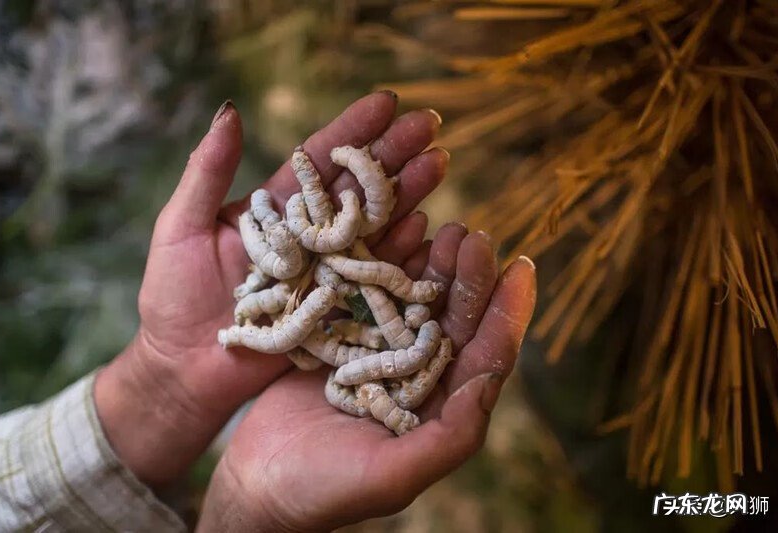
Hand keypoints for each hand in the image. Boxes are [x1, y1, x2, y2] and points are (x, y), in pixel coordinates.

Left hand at [94, 92, 447, 486]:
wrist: (183, 367)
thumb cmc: (172, 296)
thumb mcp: (180, 226)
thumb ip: (206, 171)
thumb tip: (230, 109)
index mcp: (278, 208)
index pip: (321, 160)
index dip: (354, 130)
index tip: (388, 101)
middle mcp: (309, 235)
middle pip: (357, 188)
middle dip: (393, 155)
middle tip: (431, 126)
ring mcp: (327, 271)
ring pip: (373, 226)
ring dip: (407, 194)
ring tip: (437, 163)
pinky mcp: (337, 308)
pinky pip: (373, 277)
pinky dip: (399, 252)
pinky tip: (424, 226)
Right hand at [196, 229, 536, 531]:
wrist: (255, 482)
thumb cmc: (324, 490)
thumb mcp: (392, 476)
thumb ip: (450, 435)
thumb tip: (490, 382)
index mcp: (439, 409)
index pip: (485, 357)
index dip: (505, 314)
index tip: (522, 267)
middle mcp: (416, 377)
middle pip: (453, 320)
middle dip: (468, 278)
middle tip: (474, 236)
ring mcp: (380, 354)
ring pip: (415, 301)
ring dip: (432, 265)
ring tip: (444, 229)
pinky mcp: (343, 339)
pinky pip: (370, 295)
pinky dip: (383, 267)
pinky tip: (393, 238)